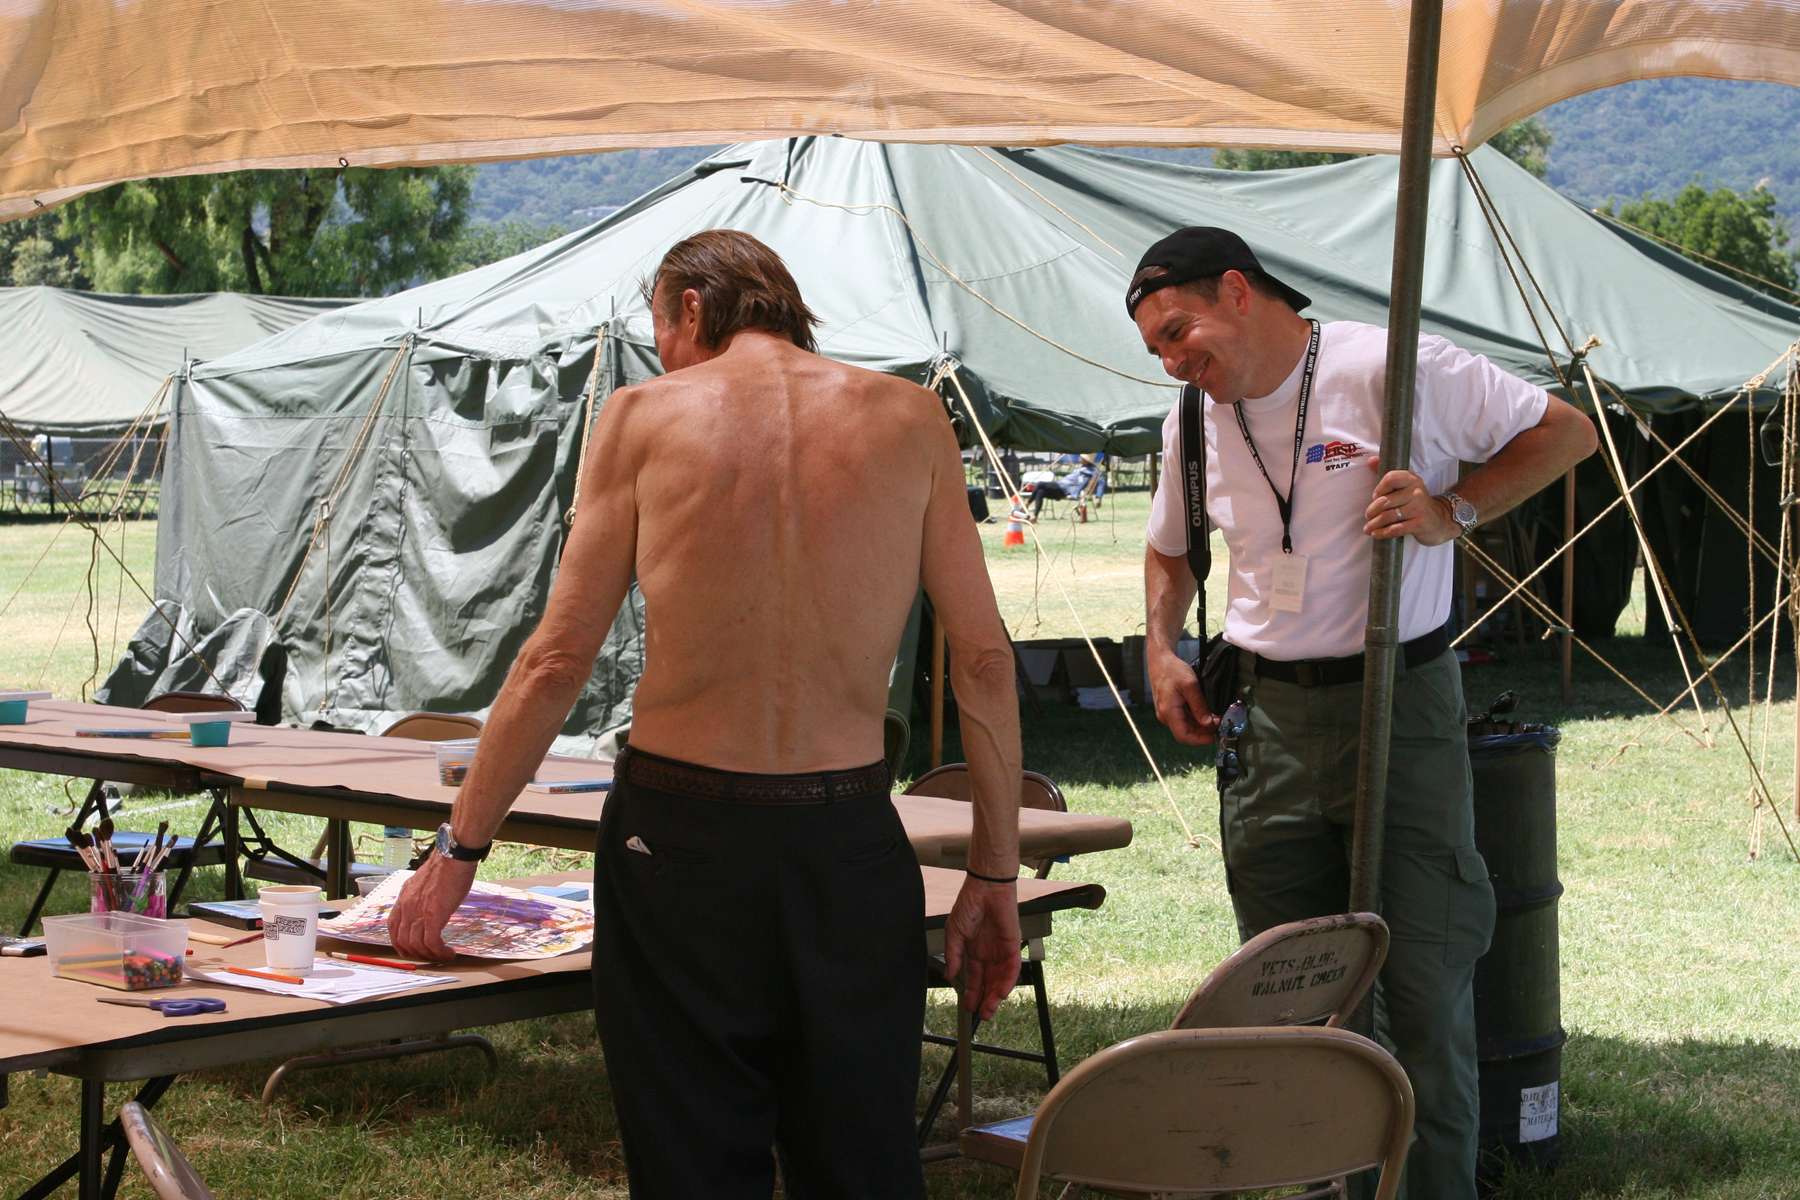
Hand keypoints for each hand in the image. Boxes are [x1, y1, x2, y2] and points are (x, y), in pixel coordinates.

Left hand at [386, 852, 476, 961]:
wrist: (453, 859)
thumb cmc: (444, 867)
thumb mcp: (423, 882)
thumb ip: (420, 896)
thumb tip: (426, 906)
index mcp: (403, 899)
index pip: (393, 927)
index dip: (399, 943)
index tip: (408, 949)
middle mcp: (407, 908)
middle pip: (404, 941)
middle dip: (416, 953)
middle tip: (429, 956)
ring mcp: (418, 913)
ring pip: (417, 945)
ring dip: (430, 956)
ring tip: (442, 956)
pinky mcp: (433, 917)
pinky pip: (431, 943)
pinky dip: (439, 952)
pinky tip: (449, 953)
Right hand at [942, 876, 1021, 1018]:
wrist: (986, 888)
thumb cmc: (969, 904)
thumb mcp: (954, 933)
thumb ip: (953, 956)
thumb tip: (949, 976)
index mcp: (974, 950)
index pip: (974, 977)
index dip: (972, 992)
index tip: (968, 1005)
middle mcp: (989, 952)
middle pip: (989, 982)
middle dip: (985, 999)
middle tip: (981, 1014)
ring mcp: (1001, 950)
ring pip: (1001, 979)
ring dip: (995, 995)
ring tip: (989, 1010)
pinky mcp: (1013, 945)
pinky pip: (1012, 968)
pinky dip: (1006, 982)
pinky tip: (999, 993)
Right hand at [1148, 644, 1217, 745]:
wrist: (1160, 660)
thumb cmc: (1173, 670)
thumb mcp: (1190, 685)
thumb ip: (1199, 706)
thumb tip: (1208, 723)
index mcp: (1169, 712)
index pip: (1183, 736)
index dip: (1199, 741)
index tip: (1213, 737)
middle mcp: (1166, 716)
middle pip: (1186, 733)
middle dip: (1203, 732)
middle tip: (1219, 722)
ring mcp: (1167, 713)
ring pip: (1186, 726)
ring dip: (1201, 725)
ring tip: (1215, 716)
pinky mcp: (1170, 709)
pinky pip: (1184, 719)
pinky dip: (1196, 718)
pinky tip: (1206, 712)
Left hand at [1363, 460, 1457, 546]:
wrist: (1439, 521)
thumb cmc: (1416, 503)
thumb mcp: (1406, 487)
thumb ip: (1389, 476)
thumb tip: (1371, 460)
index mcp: (1412, 480)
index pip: (1391, 478)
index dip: (1379, 488)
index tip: (1375, 497)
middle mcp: (1417, 492)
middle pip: (1385, 500)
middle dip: (1372, 511)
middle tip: (1368, 516)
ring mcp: (1419, 508)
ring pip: (1388, 516)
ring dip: (1373, 524)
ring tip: (1368, 528)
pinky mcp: (1419, 524)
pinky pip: (1395, 529)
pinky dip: (1382, 533)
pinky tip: (1376, 534)